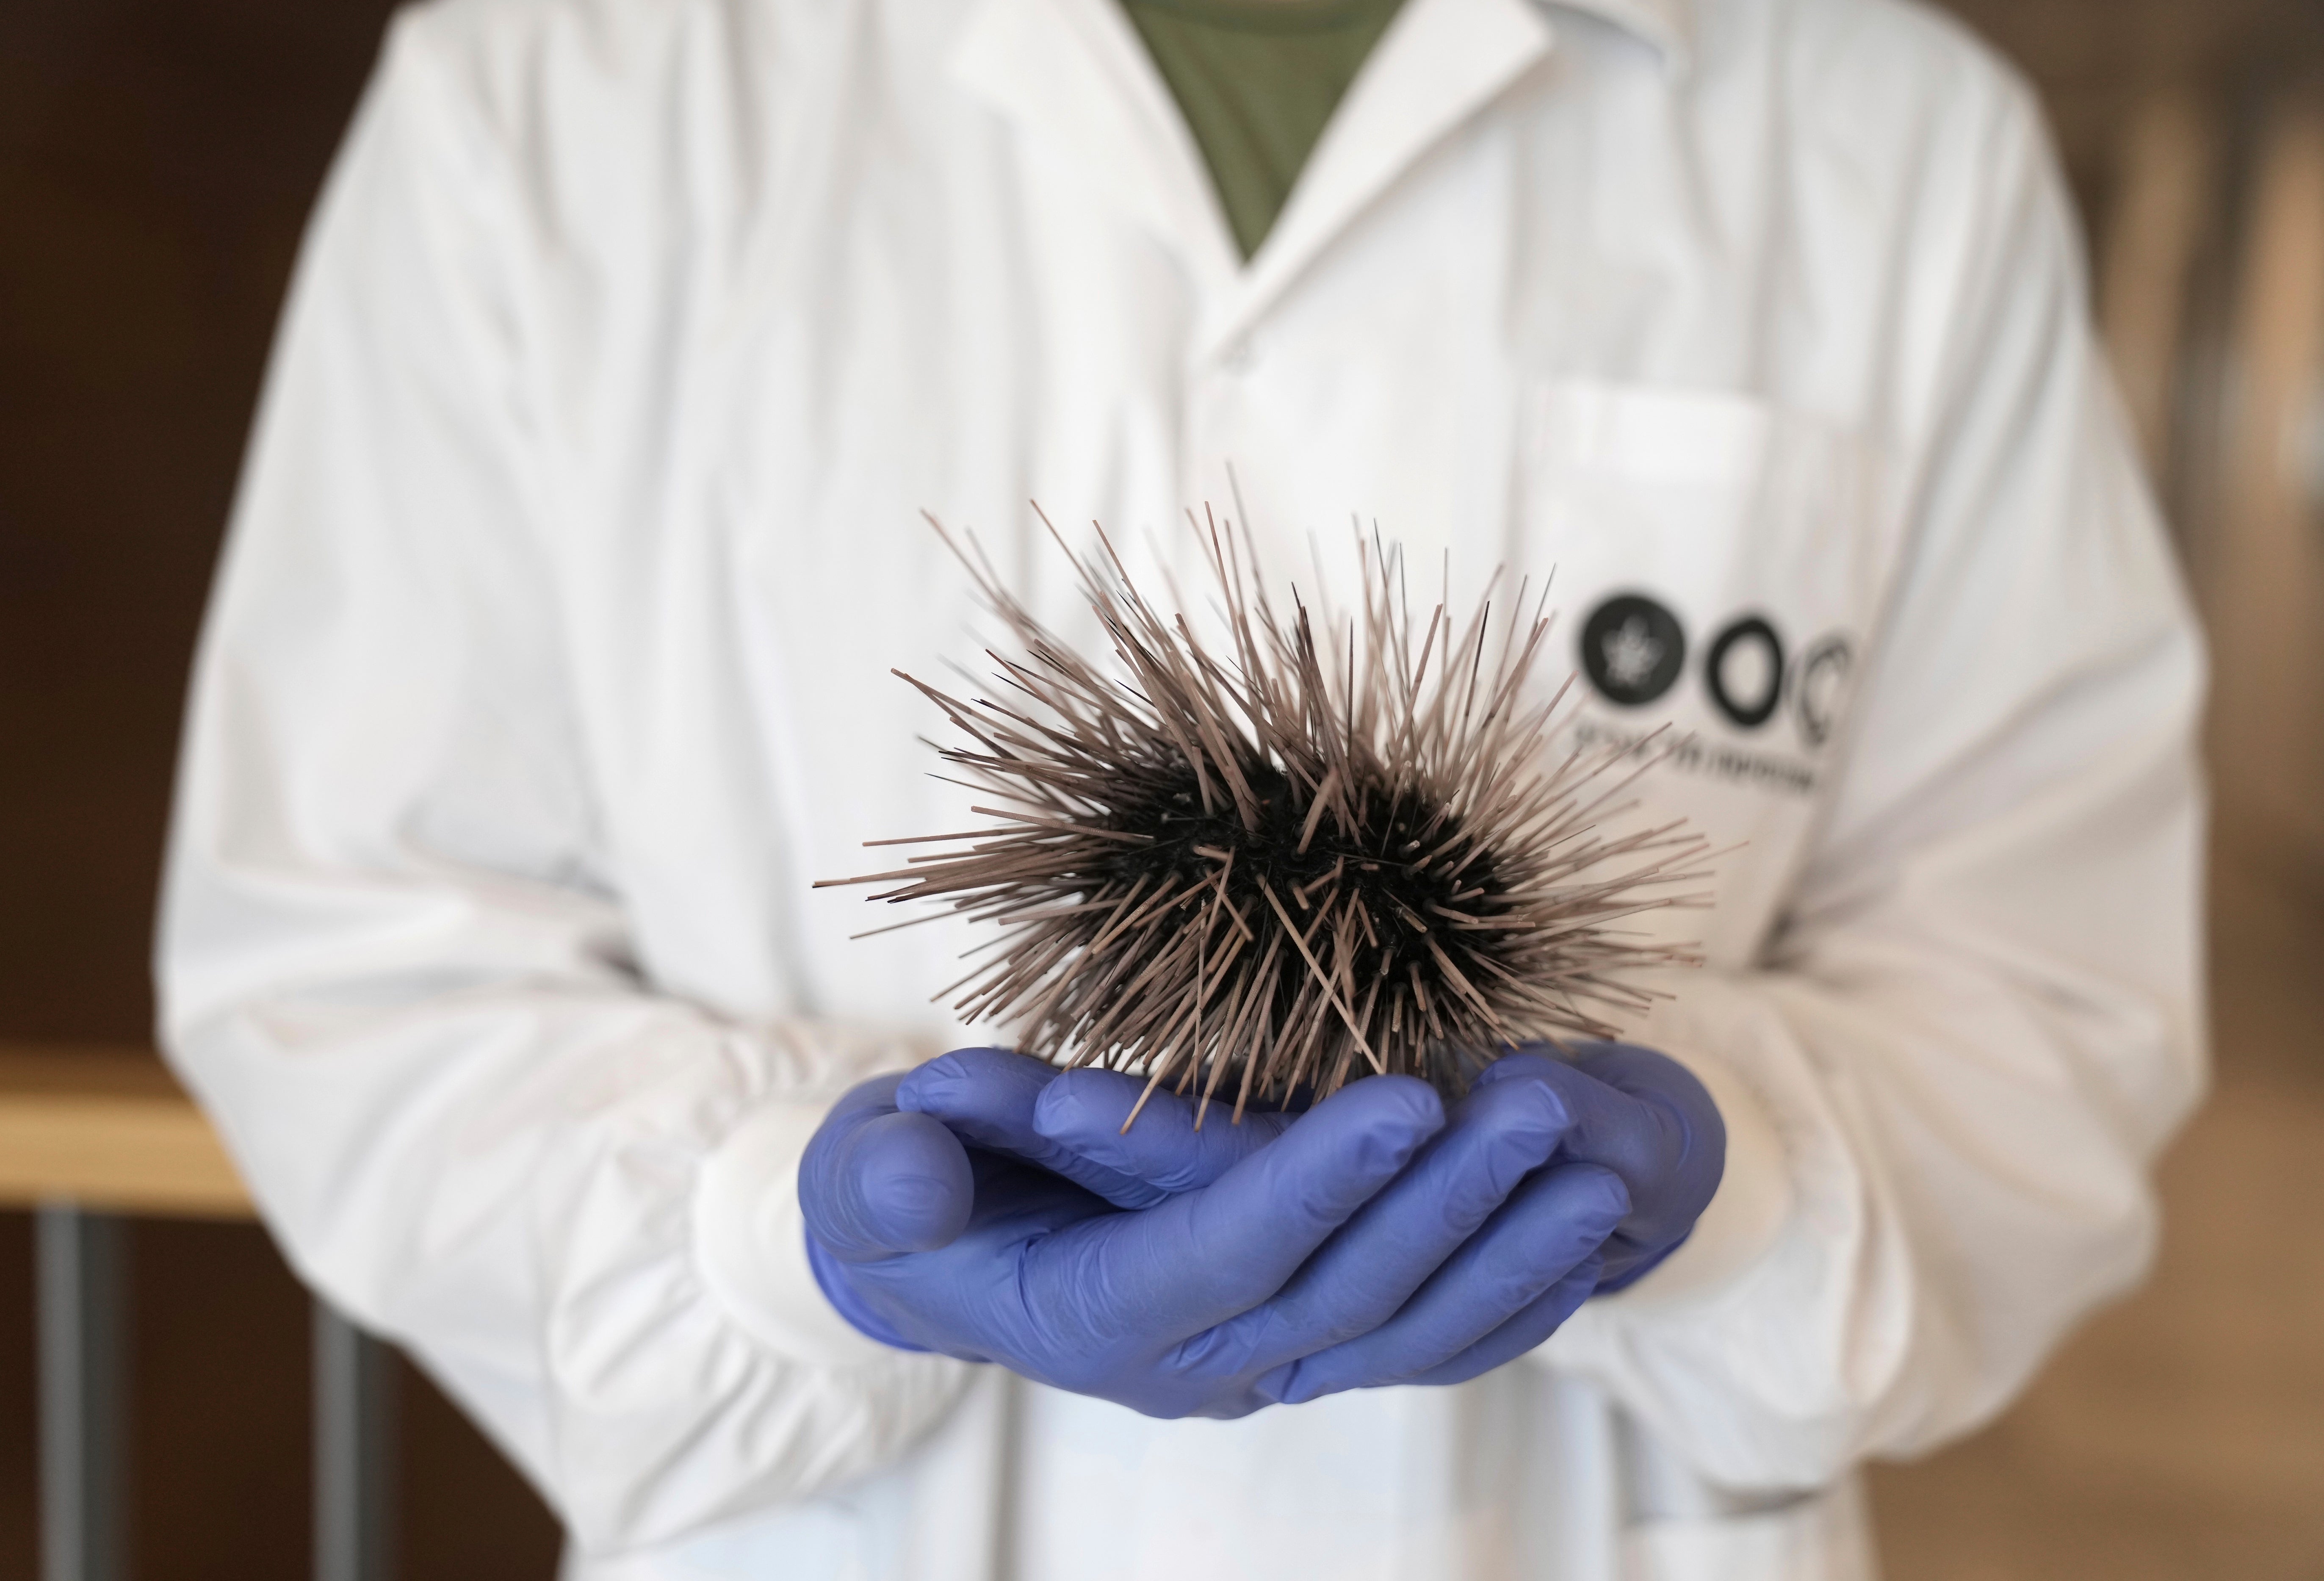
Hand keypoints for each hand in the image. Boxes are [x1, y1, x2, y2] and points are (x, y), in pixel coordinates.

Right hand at [798, 1064, 1624, 1416]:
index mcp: (1096, 1314)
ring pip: (1404, 1332)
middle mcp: (1191, 1364)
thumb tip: (911, 1164)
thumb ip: (886, 1175)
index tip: (1411, 1098)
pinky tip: (1585, 1245)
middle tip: (1543, 1102)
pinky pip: (1420, 1350)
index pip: (1229, 1251)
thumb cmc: (899, 1206)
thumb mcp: (864, 1177)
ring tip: (1601, 1172)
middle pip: (1343, 1292)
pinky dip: (1508, 1304)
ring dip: (1507, 1256)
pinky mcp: (1293, 1351)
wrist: (936, 1267)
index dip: (1318, 1180)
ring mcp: (1253, 1368)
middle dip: (1450, 1201)